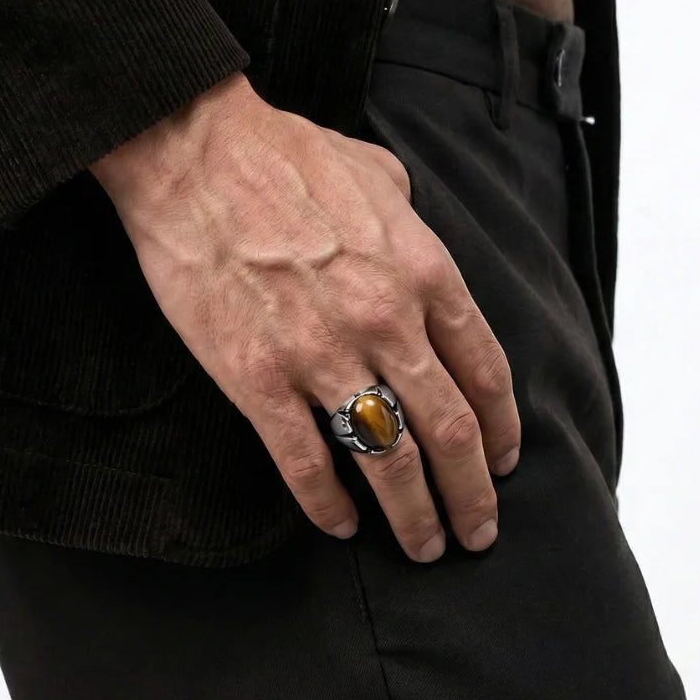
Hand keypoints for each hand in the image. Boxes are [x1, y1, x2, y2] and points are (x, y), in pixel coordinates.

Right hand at [89, 71, 520, 561]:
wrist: (196, 152)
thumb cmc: (287, 154)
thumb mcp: (380, 173)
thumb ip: (415, 222)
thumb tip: (419, 249)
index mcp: (424, 272)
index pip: (486, 372)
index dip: (502, 430)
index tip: (504, 463)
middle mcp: (385, 322)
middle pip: (449, 432)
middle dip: (472, 494)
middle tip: (478, 533)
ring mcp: (321, 355)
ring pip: (388, 459)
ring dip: (413, 514)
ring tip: (424, 546)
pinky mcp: (257, 379)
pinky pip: (304, 461)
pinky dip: (328, 504)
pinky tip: (341, 525)